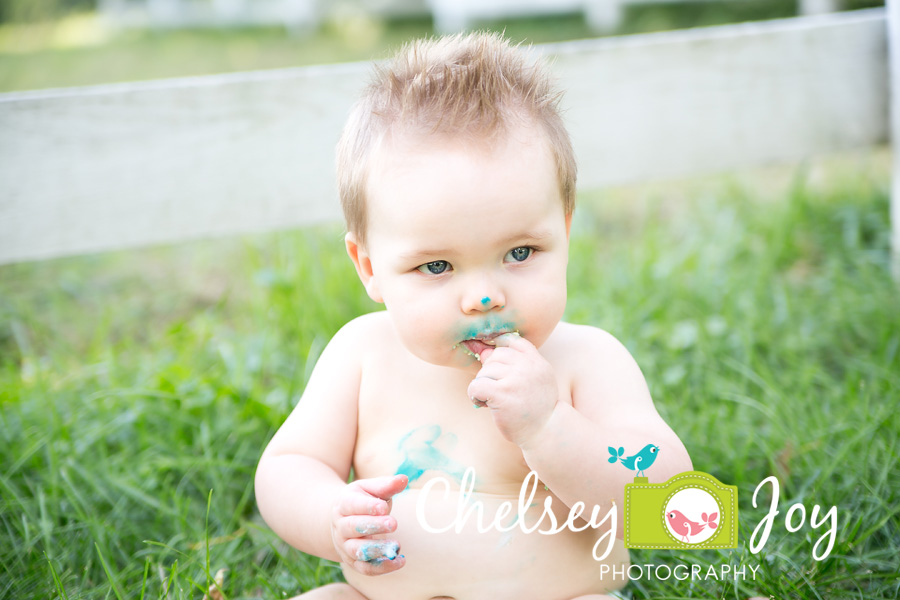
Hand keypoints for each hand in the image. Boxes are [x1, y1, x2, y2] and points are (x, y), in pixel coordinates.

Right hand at [330, 474, 407, 574]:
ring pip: (357, 550)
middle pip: (353, 527)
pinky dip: (382, 567)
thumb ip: (386, 485)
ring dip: (377, 549)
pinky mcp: (352, 561)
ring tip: (397, 546)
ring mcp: (345, 545)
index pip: (353, 505)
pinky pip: (365, 568)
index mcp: (343, 504)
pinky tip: (400, 561)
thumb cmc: (360, 500)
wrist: (340, 520)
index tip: (384, 507)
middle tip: (394, 523)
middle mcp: (341, 526)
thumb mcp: (368, 489)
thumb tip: (404, 479)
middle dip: (374, 526)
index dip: (368, 507)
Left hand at [466, 333, 558, 447]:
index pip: (512, 340)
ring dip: (482, 385)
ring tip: (491, 399)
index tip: (496, 365)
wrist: (545, 431)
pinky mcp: (502, 393)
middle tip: (496, 390)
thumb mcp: (532, 380)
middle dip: (490, 373)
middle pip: (494, 356)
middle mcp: (528, 366)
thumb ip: (512, 363)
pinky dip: (474, 395)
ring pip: (484, 371)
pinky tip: (482, 403)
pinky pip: (476, 385)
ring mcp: (515, 379)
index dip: (499, 349)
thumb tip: (482, 350)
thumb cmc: (535, 406)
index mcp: (536, 361)